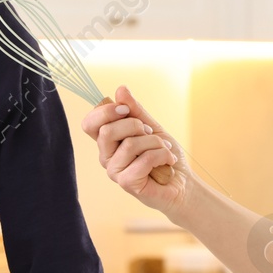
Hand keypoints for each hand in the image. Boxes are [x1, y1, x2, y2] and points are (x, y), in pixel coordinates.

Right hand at [81, 84, 188, 215]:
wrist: (184, 182)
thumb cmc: (165, 155)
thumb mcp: (152, 127)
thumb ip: (136, 111)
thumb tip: (120, 89)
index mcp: (108, 142)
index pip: (89, 123)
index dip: (105, 111)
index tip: (126, 109)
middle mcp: (106, 157)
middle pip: (106, 131)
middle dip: (135, 125)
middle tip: (150, 133)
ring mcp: (115, 172)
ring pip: (129, 144)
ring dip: (155, 142)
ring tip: (164, 150)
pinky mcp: (127, 183)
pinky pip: (143, 159)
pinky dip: (162, 155)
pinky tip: (168, 161)